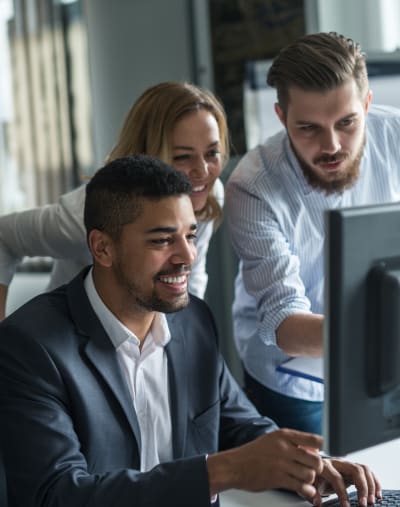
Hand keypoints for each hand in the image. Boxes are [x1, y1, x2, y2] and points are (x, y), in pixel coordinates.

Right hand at [208, 428, 323, 497]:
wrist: (234, 465)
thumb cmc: (254, 453)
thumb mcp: (272, 440)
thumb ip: (292, 443)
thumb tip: (313, 451)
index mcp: (284, 435)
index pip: (314, 440)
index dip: (319, 449)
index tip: (314, 454)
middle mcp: (284, 447)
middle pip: (316, 460)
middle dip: (317, 468)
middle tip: (311, 470)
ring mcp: (281, 464)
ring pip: (310, 475)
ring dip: (310, 480)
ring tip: (303, 479)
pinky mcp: (278, 479)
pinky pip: (301, 487)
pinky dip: (306, 491)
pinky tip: (303, 490)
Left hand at [310, 458, 381, 506]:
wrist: (310, 467)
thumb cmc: (310, 477)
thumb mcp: (306, 485)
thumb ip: (311, 493)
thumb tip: (317, 502)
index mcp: (324, 465)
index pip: (337, 478)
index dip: (342, 493)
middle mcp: (337, 462)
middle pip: (355, 470)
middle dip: (362, 488)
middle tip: (364, 504)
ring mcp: (346, 464)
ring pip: (363, 469)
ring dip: (371, 485)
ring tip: (372, 501)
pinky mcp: (352, 469)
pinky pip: (367, 471)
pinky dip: (375, 482)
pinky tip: (378, 494)